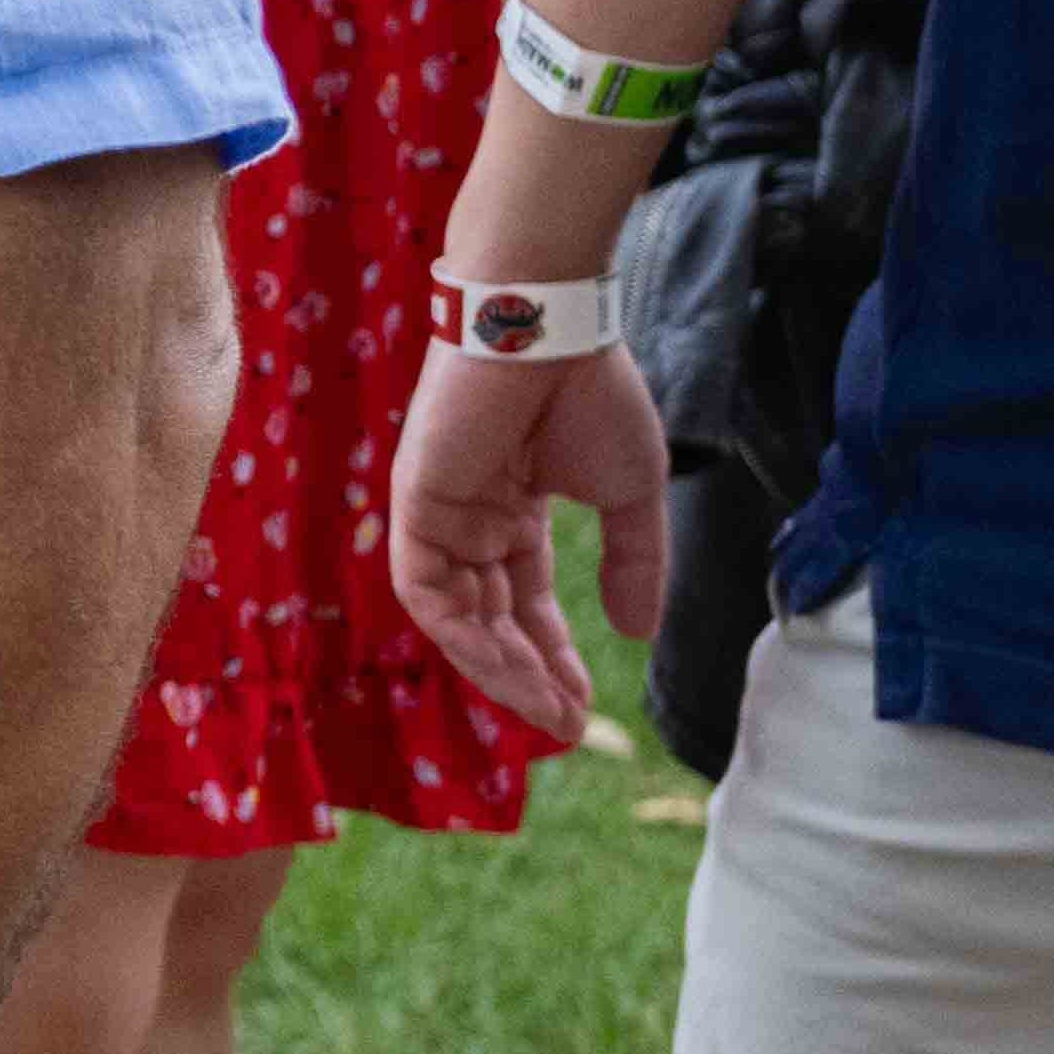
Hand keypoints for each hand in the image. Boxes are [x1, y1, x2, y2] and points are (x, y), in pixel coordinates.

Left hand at [389, 334, 667, 737]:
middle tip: (567, 724)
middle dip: (528, 674)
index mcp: (512, 511)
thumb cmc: (591, 393)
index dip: (553, 656)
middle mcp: (469, 519)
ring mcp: (438, 513)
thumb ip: (632, 562)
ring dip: (500, 669)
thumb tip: (638, 633)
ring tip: (548, 712)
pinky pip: (428, 590)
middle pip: (492, 618)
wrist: (553, 329)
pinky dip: (464, 636)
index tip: (584, 706)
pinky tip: (509, 670)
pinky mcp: (414, 505)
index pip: (526, 602)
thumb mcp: (630, 494)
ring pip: (458, 616)